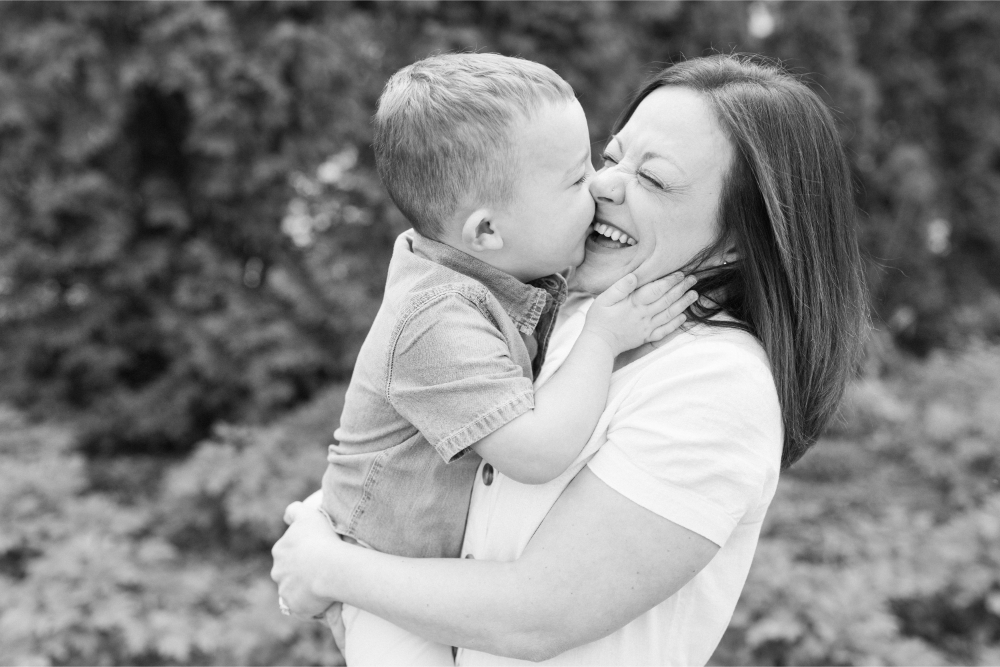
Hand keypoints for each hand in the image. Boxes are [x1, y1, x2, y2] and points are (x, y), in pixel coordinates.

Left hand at [270, 500, 343, 619]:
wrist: (331, 568)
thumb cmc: (323, 539)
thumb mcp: (308, 515)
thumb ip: (294, 511)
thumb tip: (286, 516)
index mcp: (280, 550)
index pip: (287, 552)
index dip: (301, 552)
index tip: (316, 553)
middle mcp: (278, 571)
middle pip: (289, 573)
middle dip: (301, 573)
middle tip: (323, 570)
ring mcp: (285, 591)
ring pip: (294, 591)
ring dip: (305, 590)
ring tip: (326, 587)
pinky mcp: (295, 607)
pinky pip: (303, 608)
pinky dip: (311, 606)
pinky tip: (325, 601)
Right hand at [583, 272, 697, 354]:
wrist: (598, 343)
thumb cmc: (598, 319)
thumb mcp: (604, 299)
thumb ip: (620, 287)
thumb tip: (634, 276)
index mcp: (634, 304)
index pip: (656, 289)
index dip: (670, 281)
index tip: (681, 273)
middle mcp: (643, 315)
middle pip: (667, 300)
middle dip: (681, 289)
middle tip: (693, 279)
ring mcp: (646, 327)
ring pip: (669, 314)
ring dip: (683, 304)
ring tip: (694, 295)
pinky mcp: (646, 337)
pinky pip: (665, 330)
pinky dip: (676, 323)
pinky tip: (683, 316)